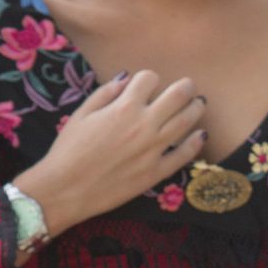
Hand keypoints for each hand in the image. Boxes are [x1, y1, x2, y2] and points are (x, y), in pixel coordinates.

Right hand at [14, 71, 206, 235]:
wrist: (67, 189)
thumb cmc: (69, 150)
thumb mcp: (81, 114)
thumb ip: (105, 93)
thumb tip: (125, 78)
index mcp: (124, 107)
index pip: (148, 79)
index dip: (148, 78)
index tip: (147, 85)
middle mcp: (144, 125)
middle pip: (177, 96)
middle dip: (184, 87)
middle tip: (189, 86)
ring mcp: (154, 149)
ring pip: (186, 122)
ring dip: (195, 109)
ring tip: (199, 104)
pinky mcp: (157, 172)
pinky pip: (184, 155)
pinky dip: (195, 143)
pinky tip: (200, 135)